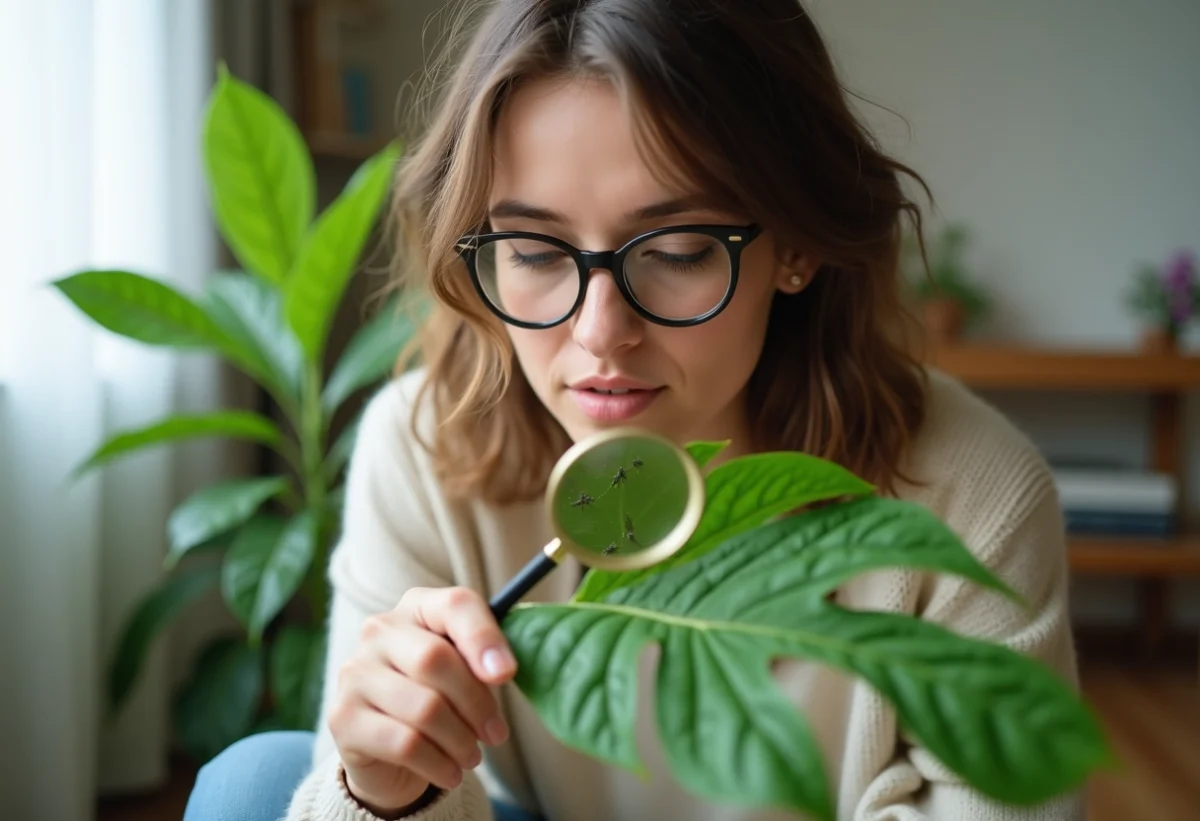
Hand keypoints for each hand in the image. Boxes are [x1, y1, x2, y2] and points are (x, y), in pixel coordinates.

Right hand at [328, 586, 517, 814]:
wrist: (389, 750)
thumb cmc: (440, 697)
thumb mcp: (467, 672)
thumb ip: (486, 662)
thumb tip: (501, 671)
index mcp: (416, 607)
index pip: (454, 605)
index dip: (484, 638)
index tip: (507, 675)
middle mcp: (378, 631)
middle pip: (436, 659)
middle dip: (476, 703)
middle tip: (496, 734)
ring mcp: (355, 673)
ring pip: (423, 707)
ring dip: (460, 740)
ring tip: (473, 756)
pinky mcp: (343, 718)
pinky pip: (404, 744)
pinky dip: (438, 764)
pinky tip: (451, 773)